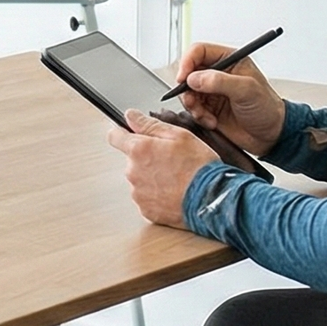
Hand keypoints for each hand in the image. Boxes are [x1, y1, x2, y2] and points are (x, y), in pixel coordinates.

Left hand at [105, 110, 220, 227]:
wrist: (212, 200)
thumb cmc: (199, 167)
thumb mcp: (179, 135)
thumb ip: (149, 124)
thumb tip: (130, 115)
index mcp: (139, 150)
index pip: (115, 136)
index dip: (122, 132)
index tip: (129, 133)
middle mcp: (133, 172)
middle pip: (131, 160)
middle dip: (146, 158)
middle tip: (170, 160)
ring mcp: (138, 193)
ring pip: (140, 179)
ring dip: (152, 177)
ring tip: (175, 178)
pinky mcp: (146, 210)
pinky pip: (147, 198)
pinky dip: (157, 195)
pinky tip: (174, 191)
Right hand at [175, 49, 287, 161]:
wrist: (271, 135)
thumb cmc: (267, 108)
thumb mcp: (246, 90)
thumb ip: (220, 81)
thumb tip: (195, 78)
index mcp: (230, 60)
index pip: (200, 51)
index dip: (188, 62)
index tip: (184, 77)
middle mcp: (219, 74)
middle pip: (189, 72)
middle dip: (187, 88)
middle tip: (192, 100)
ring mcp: (212, 91)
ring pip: (187, 92)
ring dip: (192, 104)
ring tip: (204, 114)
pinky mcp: (209, 108)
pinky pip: (192, 109)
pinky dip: (198, 116)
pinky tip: (211, 121)